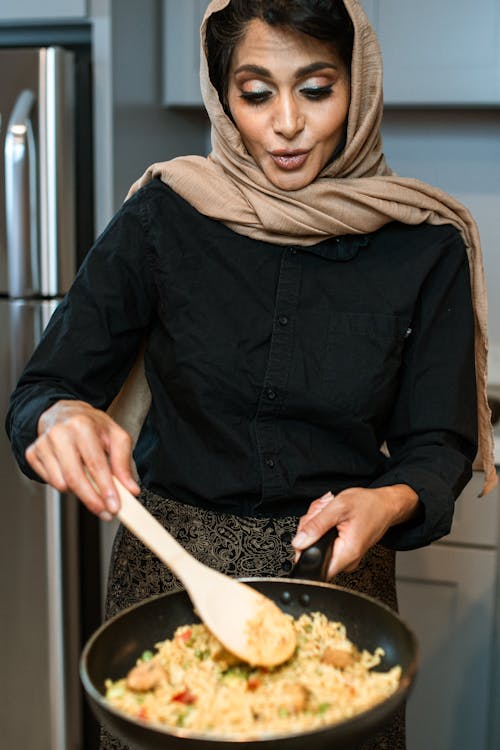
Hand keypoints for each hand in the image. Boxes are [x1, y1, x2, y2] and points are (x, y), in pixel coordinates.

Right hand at [25, 400, 140, 519]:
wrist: (63, 413)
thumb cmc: (91, 425)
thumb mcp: (115, 436)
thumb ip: (123, 463)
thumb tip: (131, 490)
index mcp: (82, 425)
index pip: (95, 464)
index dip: (106, 488)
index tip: (114, 506)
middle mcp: (59, 433)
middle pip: (74, 478)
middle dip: (92, 500)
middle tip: (105, 512)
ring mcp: (42, 444)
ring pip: (60, 484)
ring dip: (78, 491)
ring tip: (89, 482)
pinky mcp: (32, 453)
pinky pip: (49, 481)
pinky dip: (64, 485)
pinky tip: (72, 473)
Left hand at [292, 485, 418, 577]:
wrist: (386, 505)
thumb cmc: (368, 504)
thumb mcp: (338, 507)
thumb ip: (316, 525)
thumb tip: (299, 542)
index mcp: (347, 552)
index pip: (316, 567)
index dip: (304, 550)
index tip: (307, 532)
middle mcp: (347, 560)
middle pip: (313, 552)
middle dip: (310, 529)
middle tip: (321, 514)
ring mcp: (346, 557)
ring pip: (317, 544)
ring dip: (317, 525)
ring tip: (329, 513)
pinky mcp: (344, 550)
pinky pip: (325, 541)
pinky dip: (323, 527)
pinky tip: (332, 517)